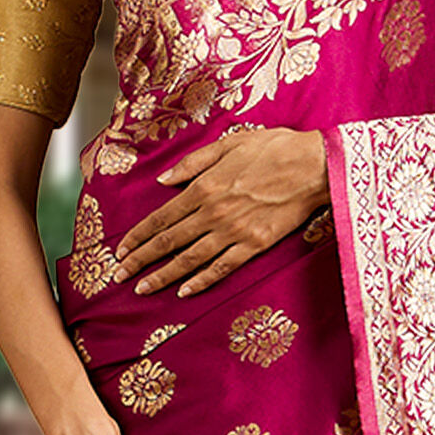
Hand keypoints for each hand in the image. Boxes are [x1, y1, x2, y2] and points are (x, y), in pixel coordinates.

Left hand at [114, 125, 328, 297]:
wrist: (315, 166)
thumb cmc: (274, 148)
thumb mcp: (229, 143)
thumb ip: (193, 163)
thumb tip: (163, 179)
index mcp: (204, 187)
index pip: (162, 216)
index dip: (139, 235)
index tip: (121, 249)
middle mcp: (214, 213)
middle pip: (170, 241)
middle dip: (141, 260)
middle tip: (119, 275)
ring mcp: (234, 232)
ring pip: (190, 259)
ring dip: (164, 275)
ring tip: (143, 288)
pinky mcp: (255, 245)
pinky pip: (223, 267)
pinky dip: (202, 281)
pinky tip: (185, 292)